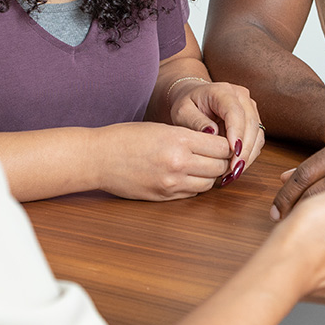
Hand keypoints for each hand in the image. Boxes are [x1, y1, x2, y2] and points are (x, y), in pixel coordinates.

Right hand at [94, 121, 231, 199]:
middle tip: (217, 155)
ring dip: (209, 175)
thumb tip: (214, 144)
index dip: (226, 144)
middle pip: (219, 166)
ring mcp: (172, 183)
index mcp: (179, 139)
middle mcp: (179, 163)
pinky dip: (194, 185)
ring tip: (202, 165)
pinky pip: (192, 193)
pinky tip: (186, 176)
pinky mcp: (164, 197)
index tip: (225, 142)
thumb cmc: (126, 137)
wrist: (98, 158)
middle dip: (222, 161)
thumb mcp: (161, 128)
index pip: (221, 146)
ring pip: (209, 183)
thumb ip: (188, 137)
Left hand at [169, 80, 263, 181]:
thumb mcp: (183, 112)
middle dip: (244, 150)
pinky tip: (236, 168)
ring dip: (248, 156)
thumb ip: (196, 121)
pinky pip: (257, 140)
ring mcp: (250, 108)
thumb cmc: (188, 105)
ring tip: (233, 174)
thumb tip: (212, 133)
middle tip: (233, 171)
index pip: (235, 112)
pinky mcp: (253, 121)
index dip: (236, 132)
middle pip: (251, 124)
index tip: (233, 152)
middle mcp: (241, 97)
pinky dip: (249, 155)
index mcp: (223, 91)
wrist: (194, 99)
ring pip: (258, 134)